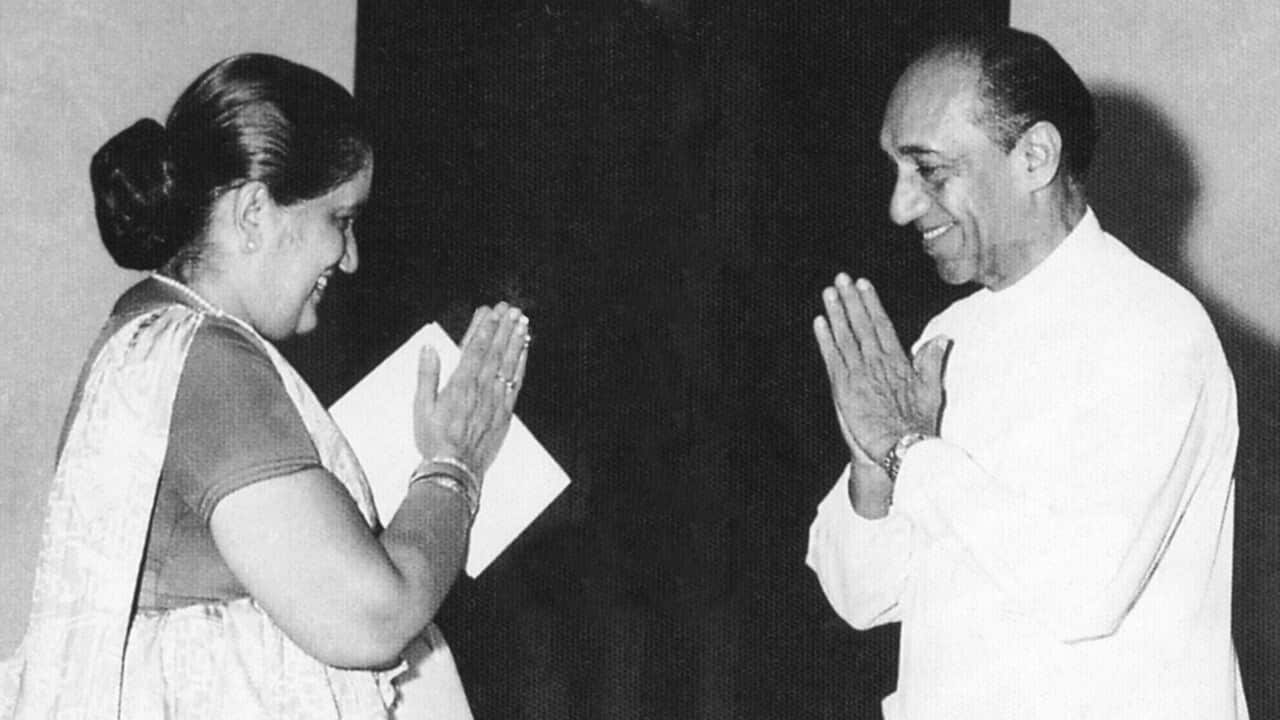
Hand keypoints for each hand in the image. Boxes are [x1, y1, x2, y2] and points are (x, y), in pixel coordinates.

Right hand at [414, 303, 530, 482]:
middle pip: (495, 351)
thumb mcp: (422, 407)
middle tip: (510, 308)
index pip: (474, 348)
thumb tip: (429, 349)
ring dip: (515, 340)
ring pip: (508, 363)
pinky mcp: (505, 412)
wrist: (455, 469)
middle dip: (503, 327)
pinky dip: (521, 364)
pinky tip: (524, 350)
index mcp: (459, 384)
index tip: (491, 310)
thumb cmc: (435, 439)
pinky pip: (516, 382)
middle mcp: (481, 388)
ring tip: (522, 321)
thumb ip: (427, 376)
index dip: (484, 327)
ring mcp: (496, 400)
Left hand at [813, 274, 948, 462]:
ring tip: (829, 292)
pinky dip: (825, 339)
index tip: (863, 285)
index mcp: (898, 360)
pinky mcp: (843, 387)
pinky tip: (819, 322)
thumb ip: (932, 361)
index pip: (882, 324)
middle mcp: (877, 362)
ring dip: (836, 313)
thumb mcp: (932, 389)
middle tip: (841, 278)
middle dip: (851, 300)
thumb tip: (941, 337)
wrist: (901, 446)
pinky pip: (832, 358)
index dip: (871, 303)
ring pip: (845, 336)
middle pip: (862, 324)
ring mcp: (858, 373)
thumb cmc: (918, 423)